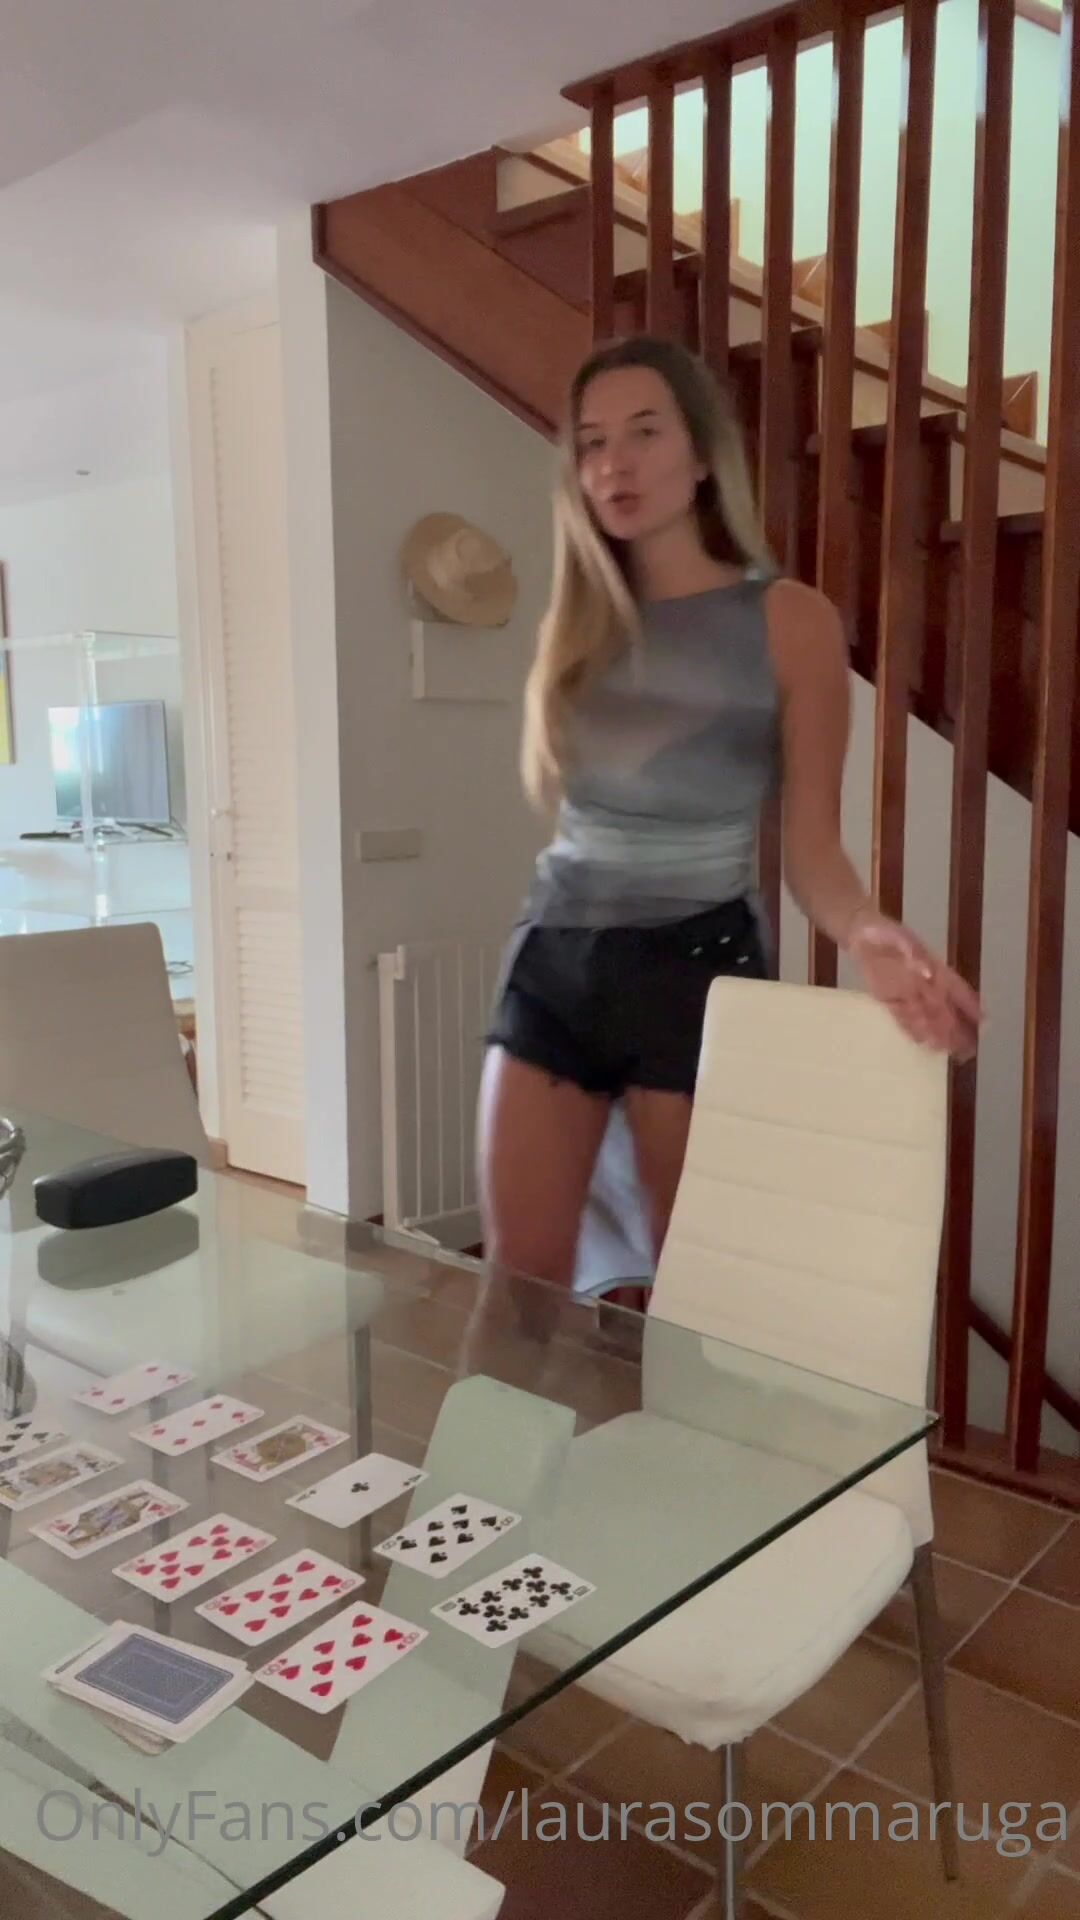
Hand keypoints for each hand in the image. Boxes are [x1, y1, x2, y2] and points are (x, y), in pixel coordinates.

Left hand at [846, 907, 983, 1061]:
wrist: (860, 933)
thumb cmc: (882, 932)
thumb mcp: (896, 937)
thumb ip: (910, 953)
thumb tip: (928, 973)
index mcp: (932, 965)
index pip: (956, 988)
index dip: (970, 1004)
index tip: (985, 1021)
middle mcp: (923, 982)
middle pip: (944, 1008)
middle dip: (958, 1028)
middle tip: (969, 1049)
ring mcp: (907, 991)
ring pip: (927, 1016)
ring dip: (938, 1034)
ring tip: (950, 1052)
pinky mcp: (889, 998)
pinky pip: (902, 1016)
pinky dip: (912, 1029)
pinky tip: (921, 1041)